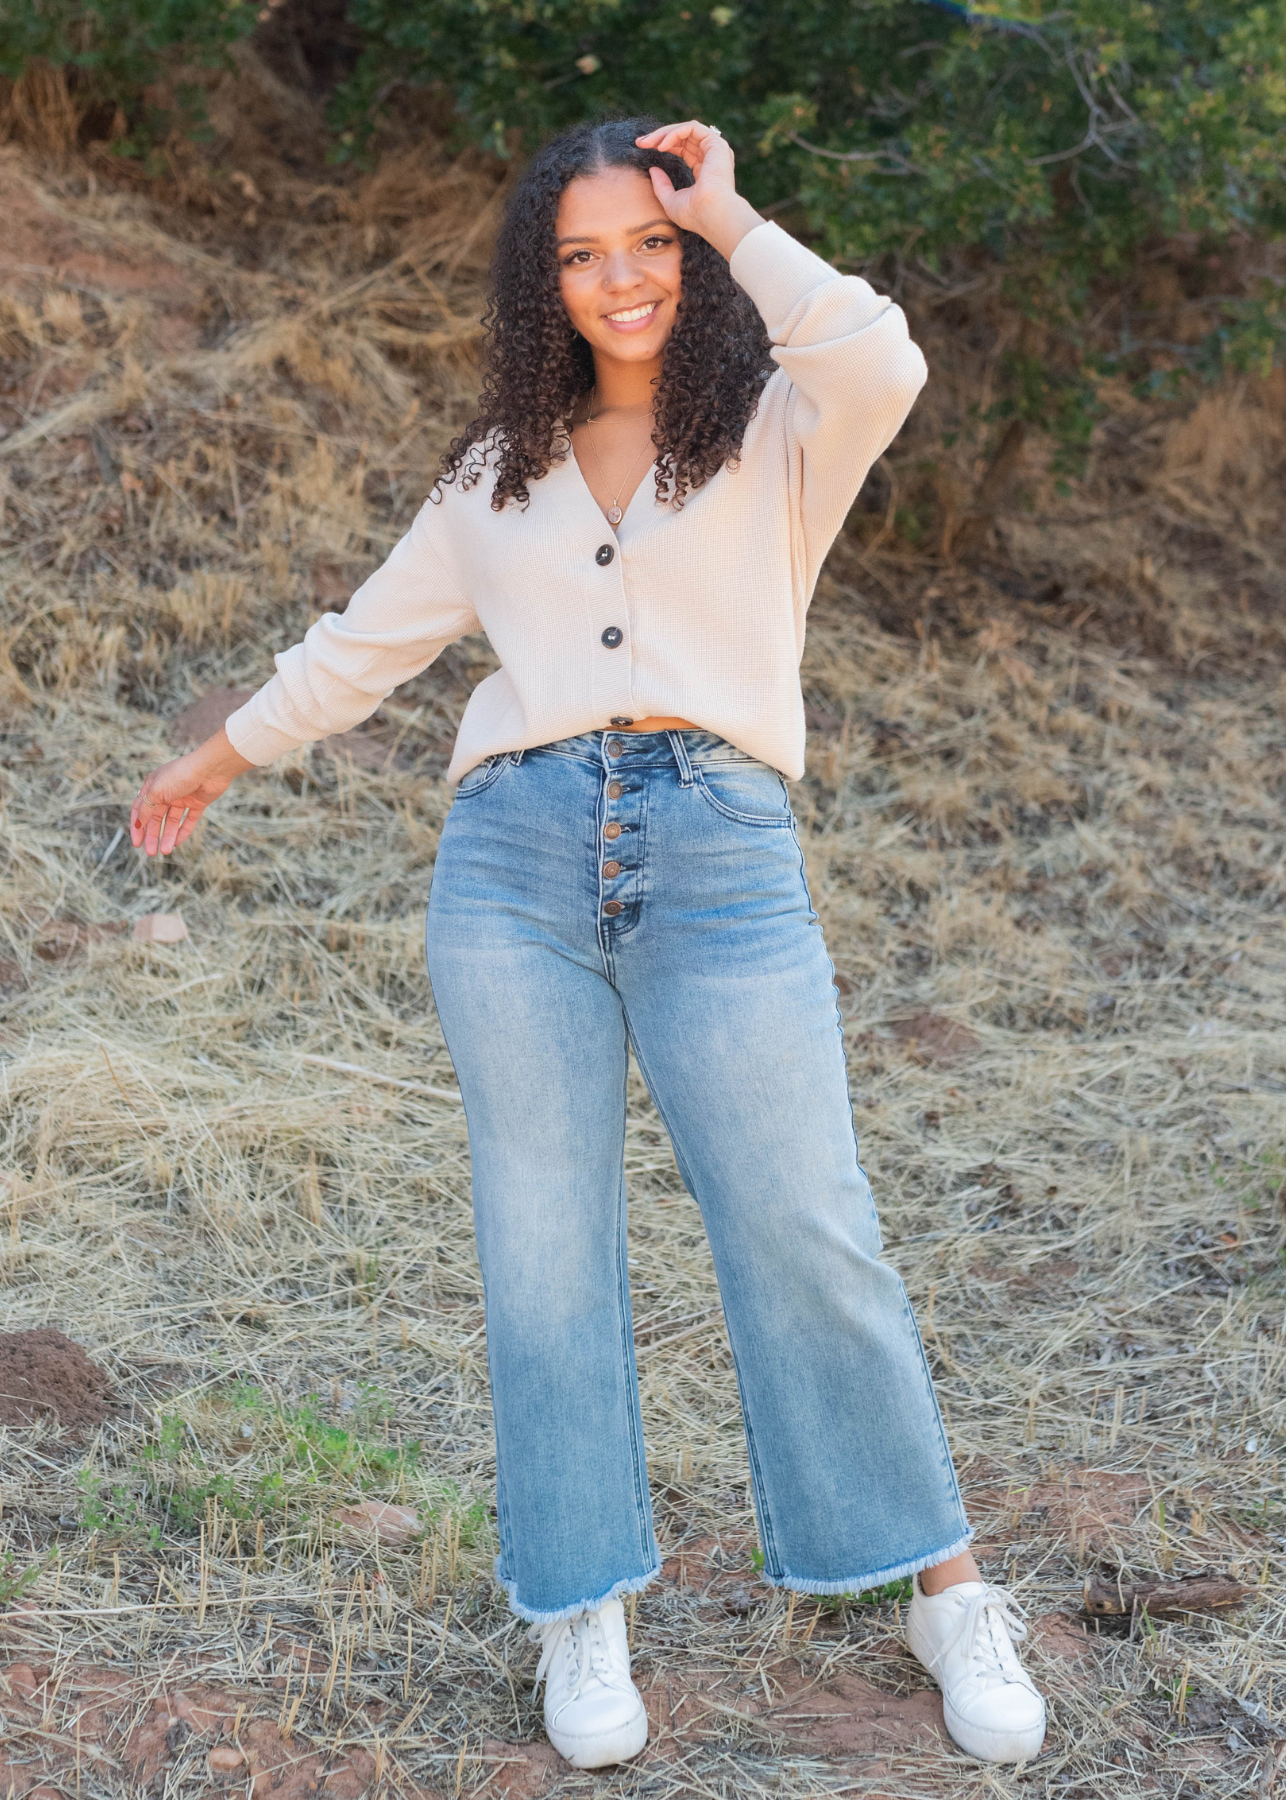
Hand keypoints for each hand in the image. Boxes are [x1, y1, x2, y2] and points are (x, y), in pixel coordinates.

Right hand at [130, 727, 251, 856]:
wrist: (210, 768)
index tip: (136, 844)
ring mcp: (182, 798)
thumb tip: (138, 825)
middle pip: (156, 818)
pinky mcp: (197, 803)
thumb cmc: (180, 775)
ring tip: (166, 851)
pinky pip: (189, 820)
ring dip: (168, 836)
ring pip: (172, 821)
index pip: (140, 809)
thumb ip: (146, 808)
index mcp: (152, 786)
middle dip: (153, 836)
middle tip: (152, 853)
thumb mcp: (156, 791)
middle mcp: (166, 792)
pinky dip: (183, 832)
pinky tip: (177, 843)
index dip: (137, 827)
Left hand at [635, 120, 761, 261]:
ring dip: (664, 133)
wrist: (712, 216)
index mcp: (705, 170)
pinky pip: (691, 128)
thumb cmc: (695, 215)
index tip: (643, 148)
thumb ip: (662, 186)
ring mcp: (715, 149)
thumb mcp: (671, 201)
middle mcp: (712, 157)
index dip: (663, 146)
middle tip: (640, 142)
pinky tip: (661, 146)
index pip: (683, 150)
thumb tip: (653, 169)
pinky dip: (674, 133)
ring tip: (647, 143)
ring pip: (686, 129)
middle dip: (659, 137)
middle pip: (683, 137)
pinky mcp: (716, 144)